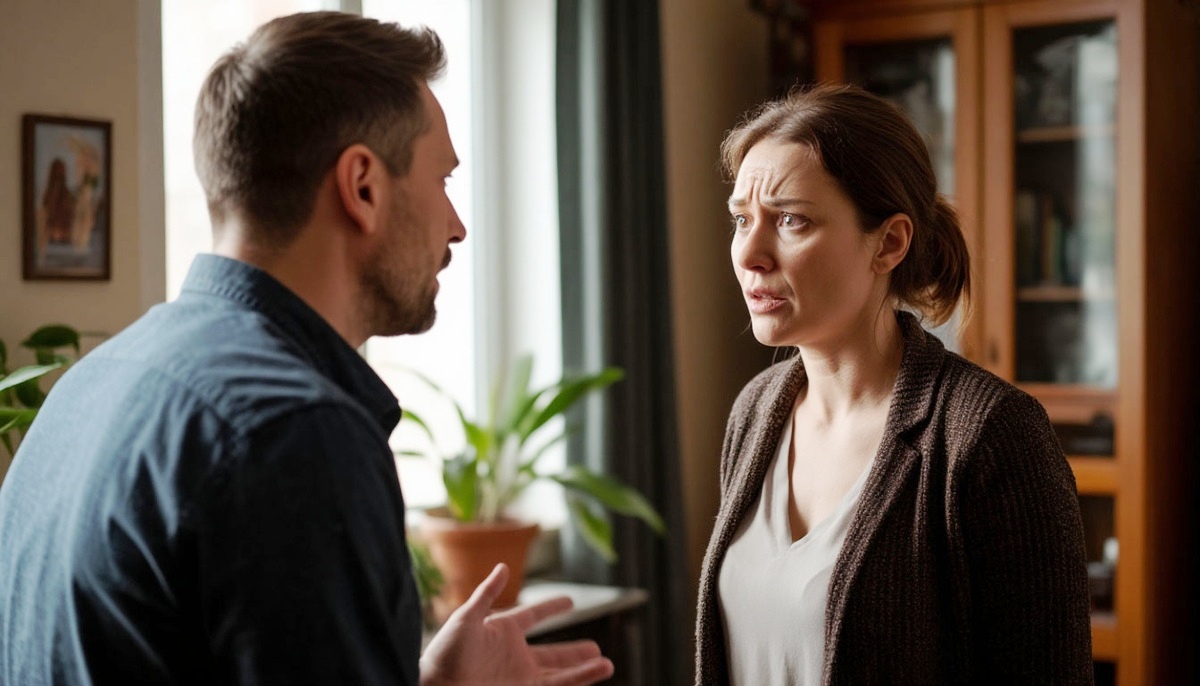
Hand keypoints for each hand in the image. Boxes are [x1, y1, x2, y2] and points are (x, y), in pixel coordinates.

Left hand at [420, 564, 614, 685]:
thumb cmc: (444, 653)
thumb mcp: (465, 618)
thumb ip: (487, 593)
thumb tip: (503, 566)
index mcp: (502, 631)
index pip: (533, 616)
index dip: (551, 608)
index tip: (570, 601)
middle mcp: (514, 656)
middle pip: (553, 653)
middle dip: (574, 652)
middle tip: (596, 649)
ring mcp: (520, 677)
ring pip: (560, 675)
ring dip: (584, 671)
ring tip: (608, 665)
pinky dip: (577, 682)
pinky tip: (593, 675)